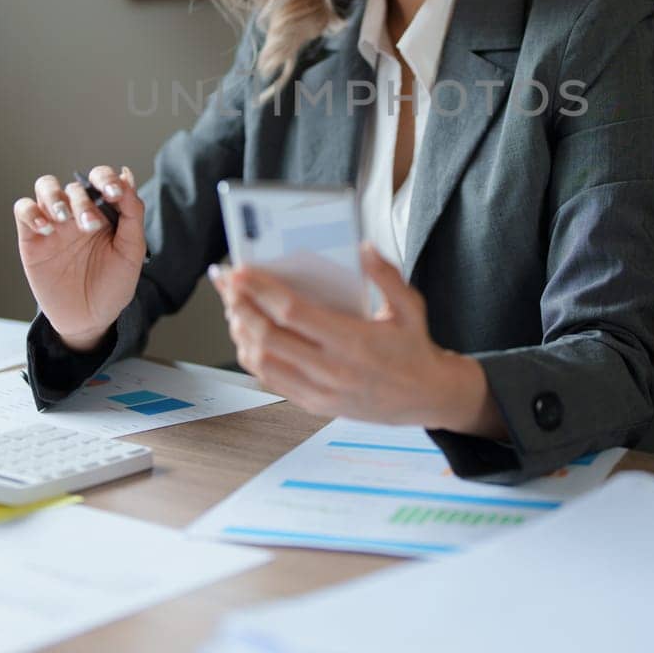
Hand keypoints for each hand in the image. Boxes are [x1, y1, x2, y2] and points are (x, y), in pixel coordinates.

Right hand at [13, 166, 145, 350]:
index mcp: (104, 211)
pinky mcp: (32, 239)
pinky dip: (31, 211)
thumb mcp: (131, 251)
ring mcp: (54, 224)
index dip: (106, 177)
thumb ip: (132, 213)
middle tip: (91, 226)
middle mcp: (77, 212)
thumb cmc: (112, 284)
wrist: (90, 319)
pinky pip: (23, 209)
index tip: (114, 193)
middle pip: (74, 185)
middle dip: (83, 201)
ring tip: (63, 218)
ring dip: (54, 196)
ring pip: (45, 187)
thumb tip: (127, 175)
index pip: (101, 178)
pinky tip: (45, 227)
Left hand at [209, 243, 496, 431]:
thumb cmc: (415, 347)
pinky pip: (272, 381)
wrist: (428, 397)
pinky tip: (247, 336)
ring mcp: (321, 391)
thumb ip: (386, 276)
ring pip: (263, 361)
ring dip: (241, 331)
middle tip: (225, 283)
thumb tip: (363, 247)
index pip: (293, 313)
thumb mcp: (411, 307)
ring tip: (233, 306)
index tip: (240, 271)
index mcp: (354, 342)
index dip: (261, 290)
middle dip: (239, 306)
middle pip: (269, 336)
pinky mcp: (315, 405)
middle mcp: (332, 370)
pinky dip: (252, 357)